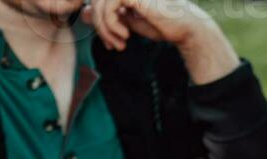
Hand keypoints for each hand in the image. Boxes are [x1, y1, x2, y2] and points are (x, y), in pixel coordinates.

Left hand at [87, 0, 237, 81]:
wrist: (183, 27)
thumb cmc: (160, 25)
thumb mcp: (127, 22)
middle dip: (99, 27)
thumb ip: (107, 17)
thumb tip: (83, 13)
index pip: (96, 2)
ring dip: (106, 30)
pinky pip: (108, 8)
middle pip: (94, 3)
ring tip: (120, 43)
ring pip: (99, 6)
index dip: (96, 21)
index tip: (109, 41)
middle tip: (113, 45)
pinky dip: (111, 26)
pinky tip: (125, 35)